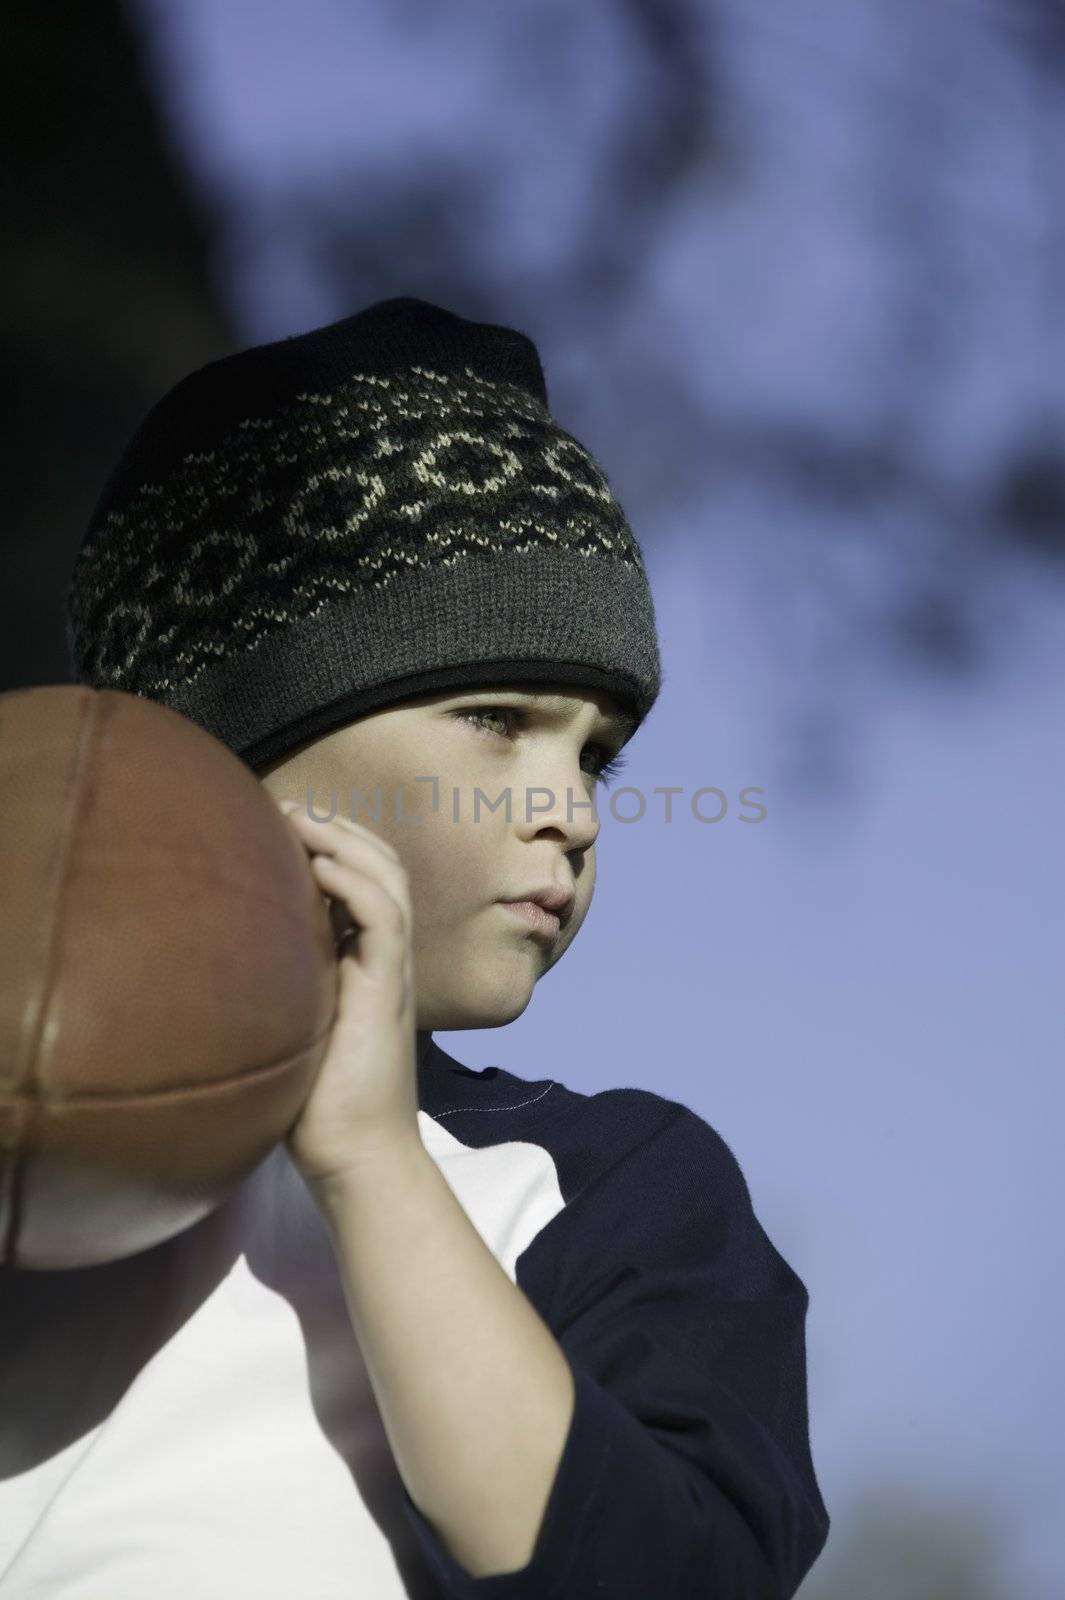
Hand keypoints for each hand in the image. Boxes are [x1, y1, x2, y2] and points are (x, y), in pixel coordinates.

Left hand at [274, 799, 420, 1193]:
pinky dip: (356, 884)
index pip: (366, 882)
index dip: (334, 843)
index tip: (284, 820)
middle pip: (383, 866)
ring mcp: (392, 974)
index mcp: (367, 965)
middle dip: (339, 827)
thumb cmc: (315, 1107)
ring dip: (346, 840)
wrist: (358, 1158)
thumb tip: (210, 964)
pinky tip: (318, 867)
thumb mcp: (289, 1030)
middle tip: (291, 806)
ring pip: (389, 880)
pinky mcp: (389, 992)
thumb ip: (273, 989)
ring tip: (303, 819)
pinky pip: (385, 920)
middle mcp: (385, 960)